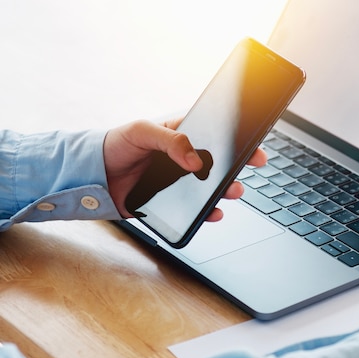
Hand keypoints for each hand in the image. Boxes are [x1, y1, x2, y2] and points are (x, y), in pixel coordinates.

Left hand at [103, 119, 266, 219]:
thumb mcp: (141, 131)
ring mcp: (179, 183)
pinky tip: (215, 213)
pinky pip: (195, 211)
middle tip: (251, 166)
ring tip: (233, 191)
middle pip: (219, 165)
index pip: (215, 137)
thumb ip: (170, 140)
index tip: (253, 146)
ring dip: (227, 191)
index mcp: (181, 137)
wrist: (93, 176)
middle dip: (238, 167)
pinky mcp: (171, 204)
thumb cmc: (115, 145)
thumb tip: (195, 160)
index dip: (236, 141)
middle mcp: (184, 161)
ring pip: (211, 188)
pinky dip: (208, 214)